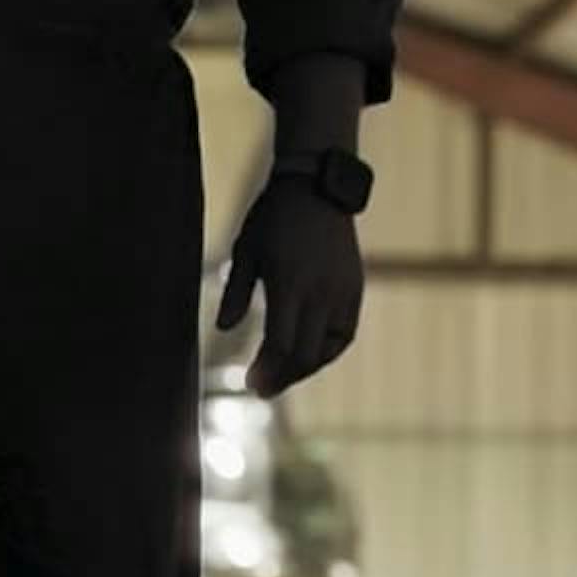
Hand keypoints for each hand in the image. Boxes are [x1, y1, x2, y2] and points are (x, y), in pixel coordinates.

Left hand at [218, 174, 362, 396]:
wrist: (318, 186)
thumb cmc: (274, 218)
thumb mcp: (246, 251)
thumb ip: (236, 293)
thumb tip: (221, 329)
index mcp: (291, 283)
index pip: (281, 344)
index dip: (266, 370)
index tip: (250, 383)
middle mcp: (321, 292)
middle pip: (305, 354)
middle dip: (283, 377)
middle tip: (262, 389)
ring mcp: (343, 292)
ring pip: (328, 349)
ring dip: (305, 367)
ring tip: (283, 375)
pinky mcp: (355, 289)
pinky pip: (344, 333)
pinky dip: (326, 350)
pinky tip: (308, 354)